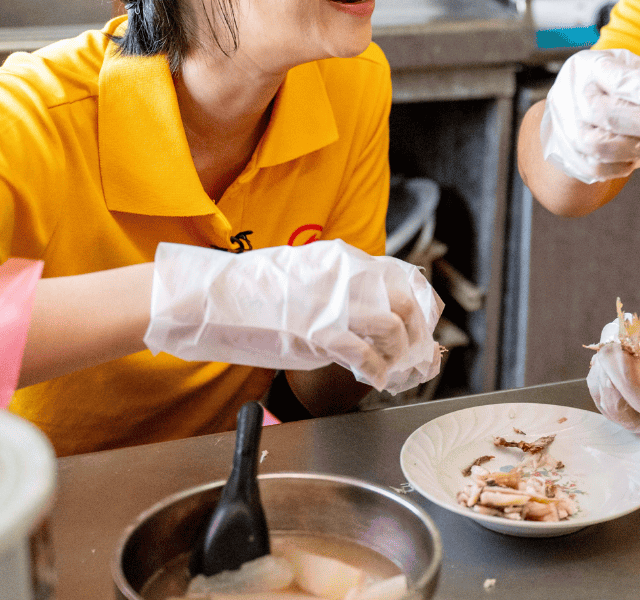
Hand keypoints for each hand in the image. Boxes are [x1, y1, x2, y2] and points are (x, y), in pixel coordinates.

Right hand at [144, 239, 443, 392]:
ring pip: (395, 329)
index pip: (408, 278)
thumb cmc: (256, 293)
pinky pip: (364, 356)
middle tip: (415, 358)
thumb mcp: (310, 275)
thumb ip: (345, 288)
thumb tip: (379, 311)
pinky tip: (372, 380)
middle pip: (409, 304)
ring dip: (399, 356)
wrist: (213, 299)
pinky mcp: (318, 333)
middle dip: (420, 336)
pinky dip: (375, 372)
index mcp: (347, 260)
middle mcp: (347, 277)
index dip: (426, 307)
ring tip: (391, 371)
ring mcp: (334, 304)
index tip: (427, 328)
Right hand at [541, 48, 639, 183]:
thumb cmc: (611, 85)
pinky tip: (638, 155)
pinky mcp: (570, 155)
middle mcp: (573, 96)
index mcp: (591, 66)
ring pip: (602, 146)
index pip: (622, 81)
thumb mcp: (631, 69)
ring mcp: (567, 128)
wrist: (572, 107)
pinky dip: (625, 166)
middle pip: (611, 115)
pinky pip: (598, 168)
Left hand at [586, 320, 639, 435]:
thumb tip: (627, 345)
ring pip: (604, 399)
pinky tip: (614, 353)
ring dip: (603, 368)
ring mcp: (635, 419)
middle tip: (613, 340)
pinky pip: (600, 391)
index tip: (619, 345)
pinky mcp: (620, 408)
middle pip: (619, 407)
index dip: (628, 373)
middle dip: (610, 371)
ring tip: (617, 343)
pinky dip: (601, 370)